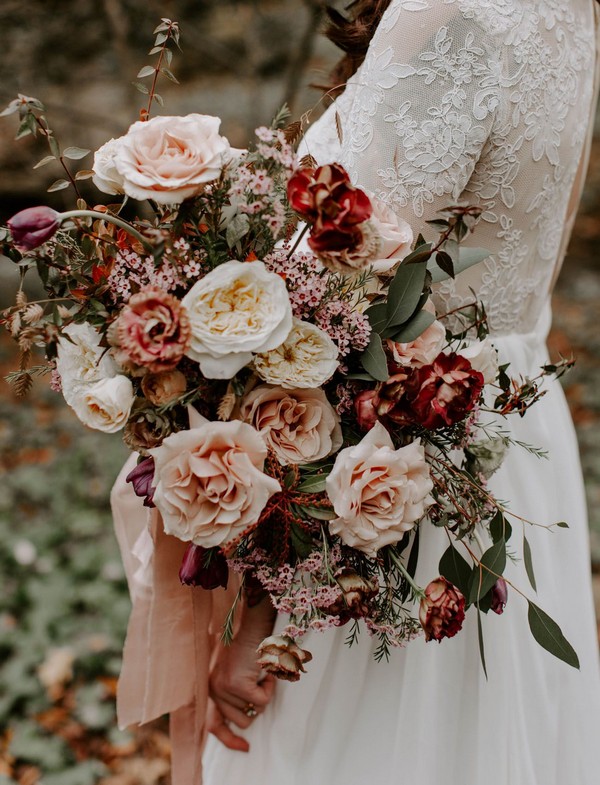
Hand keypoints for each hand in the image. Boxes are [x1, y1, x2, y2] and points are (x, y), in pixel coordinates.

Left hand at [208, 637, 275, 751]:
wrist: (255, 627)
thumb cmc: (252, 647)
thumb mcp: (239, 673)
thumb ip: (235, 695)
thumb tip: (244, 724)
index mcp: (213, 689)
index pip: (215, 725)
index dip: (230, 739)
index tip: (246, 748)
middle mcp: (215, 691)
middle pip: (243, 720)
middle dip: (257, 705)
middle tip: (260, 682)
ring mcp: (224, 688)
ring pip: (255, 711)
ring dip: (264, 694)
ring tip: (261, 673)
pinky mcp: (237, 685)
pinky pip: (262, 701)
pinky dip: (269, 687)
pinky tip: (266, 671)